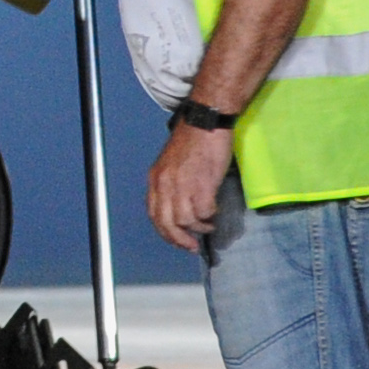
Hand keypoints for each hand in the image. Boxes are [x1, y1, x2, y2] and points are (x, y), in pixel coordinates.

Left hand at [145, 123, 231, 252]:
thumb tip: (177, 208)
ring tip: (208, 224)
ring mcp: (182, 185)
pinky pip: (204, 212)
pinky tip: (215, 212)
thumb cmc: (193, 141)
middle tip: (191, 246)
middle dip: (179, 239)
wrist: (206, 122)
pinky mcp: (202, 185)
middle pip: (167, 223)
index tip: (177, 240)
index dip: (165, 232)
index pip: (154, 214)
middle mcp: (164, 185)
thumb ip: (170, 185)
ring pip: (186, 220)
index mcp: (155, 179)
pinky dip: (210, 216)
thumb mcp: (171, 165)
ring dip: (199, 227)